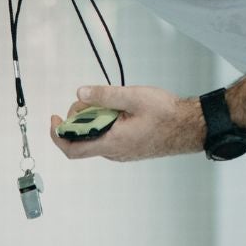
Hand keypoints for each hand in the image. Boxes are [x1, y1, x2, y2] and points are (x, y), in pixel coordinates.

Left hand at [47, 84, 203, 162]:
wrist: (190, 127)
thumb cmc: (167, 115)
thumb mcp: (133, 97)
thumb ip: (104, 95)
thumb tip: (81, 93)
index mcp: (112, 143)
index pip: (72, 149)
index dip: (57, 135)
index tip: (55, 119)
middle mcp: (114, 152)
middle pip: (81, 139)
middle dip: (77, 118)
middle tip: (88, 99)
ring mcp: (121, 152)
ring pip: (95, 137)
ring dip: (92, 119)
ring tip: (106, 102)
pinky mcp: (128, 148)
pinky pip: (107, 137)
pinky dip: (103, 123)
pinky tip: (116, 110)